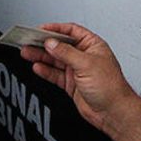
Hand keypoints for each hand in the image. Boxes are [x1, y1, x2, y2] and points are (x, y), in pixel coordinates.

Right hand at [19, 23, 136, 134]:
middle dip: (44, 43)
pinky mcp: (72, 84)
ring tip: (27, 52)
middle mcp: (84, 56)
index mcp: (92, 45)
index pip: (71, 31)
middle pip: (60, 45)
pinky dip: (45, 71)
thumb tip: (52, 43)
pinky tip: (37, 67)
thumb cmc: (111, 86)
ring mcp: (77, 70)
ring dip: (41, 56)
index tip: (41, 28)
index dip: (56, 28)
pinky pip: (55, 74)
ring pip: (55, 60)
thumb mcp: (86, 64)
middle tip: (29, 41)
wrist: (113, 112)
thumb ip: (66, 53)